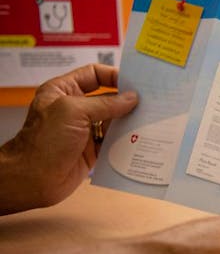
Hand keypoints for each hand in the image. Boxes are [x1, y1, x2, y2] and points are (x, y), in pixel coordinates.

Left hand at [0, 64, 137, 213]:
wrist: (34, 178)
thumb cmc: (44, 141)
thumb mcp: (74, 112)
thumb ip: (105, 104)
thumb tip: (131, 98)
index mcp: (63, 91)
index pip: (93, 75)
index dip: (114, 76)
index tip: (135, 82)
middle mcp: (74, 108)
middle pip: (108, 98)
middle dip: (128, 100)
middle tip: (151, 101)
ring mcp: (84, 130)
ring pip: (114, 120)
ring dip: (130, 121)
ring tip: (151, 120)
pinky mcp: (93, 149)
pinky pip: (115, 141)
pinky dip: (127, 140)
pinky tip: (141, 139)